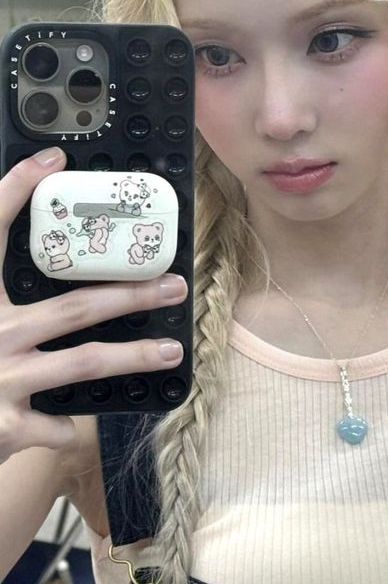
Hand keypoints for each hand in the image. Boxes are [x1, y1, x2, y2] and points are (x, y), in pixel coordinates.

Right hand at [0, 148, 186, 461]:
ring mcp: (0, 377)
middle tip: (175, 285)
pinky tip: (78, 425)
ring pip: (84, 362)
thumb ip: (5, 298)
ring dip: (134, 356)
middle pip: (73, 305)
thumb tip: (57, 298)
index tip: (51, 157)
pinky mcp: (4, 425)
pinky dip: (71, 426)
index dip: (15, 191)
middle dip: (131, 294)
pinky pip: (56, 424)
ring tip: (171, 350)